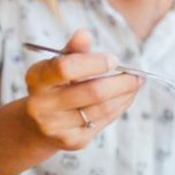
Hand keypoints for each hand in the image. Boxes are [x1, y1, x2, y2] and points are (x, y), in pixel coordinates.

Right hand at [24, 29, 140, 149]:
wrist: (37, 125)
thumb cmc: (55, 85)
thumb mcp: (58, 64)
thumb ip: (73, 50)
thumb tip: (84, 33)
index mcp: (37, 78)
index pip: (65, 68)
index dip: (94, 63)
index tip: (114, 59)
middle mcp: (41, 105)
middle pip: (92, 92)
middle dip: (122, 82)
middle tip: (137, 74)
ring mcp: (56, 126)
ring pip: (103, 108)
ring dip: (126, 94)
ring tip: (136, 84)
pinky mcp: (72, 141)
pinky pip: (104, 121)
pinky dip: (120, 107)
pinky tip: (126, 97)